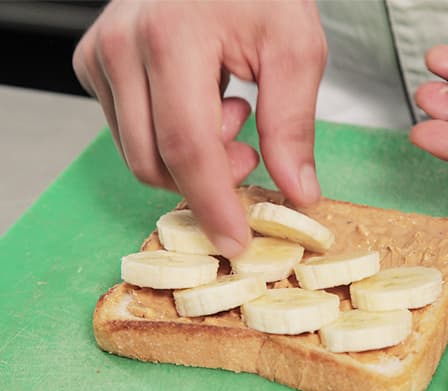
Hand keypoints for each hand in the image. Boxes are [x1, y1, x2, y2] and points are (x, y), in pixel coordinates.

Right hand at [73, 0, 326, 256]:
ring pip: (138, 155)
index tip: (235, 240)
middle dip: (207, 179)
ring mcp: (101, 55)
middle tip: (248, 146)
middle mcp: (122, 46)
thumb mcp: (294, 46)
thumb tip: (296, 192)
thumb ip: (293, 123)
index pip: (187, 146)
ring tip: (227, 111)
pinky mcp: (95, 64)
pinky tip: (199, 102)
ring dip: (190, 158)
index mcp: (172, 36)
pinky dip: (169, 139)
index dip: (213, 203)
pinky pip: (129, 133)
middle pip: (154, 162)